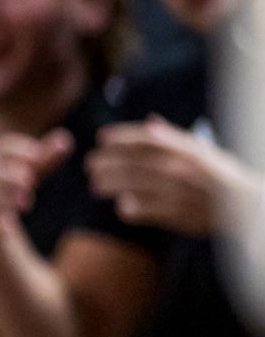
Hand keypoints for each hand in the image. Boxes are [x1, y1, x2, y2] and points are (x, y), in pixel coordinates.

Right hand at [0, 129, 73, 241]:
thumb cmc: (13, 205)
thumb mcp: (31, 181)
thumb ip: (45, 160)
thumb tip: (64, 138)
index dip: (18, 148)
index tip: (38, 155)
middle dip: (7, 172)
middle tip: (30, 181)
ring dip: (3, 196)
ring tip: (25, 203)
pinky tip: (10, 228)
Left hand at [88, 117, 260, 237]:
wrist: (245, 207)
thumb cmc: (221, 176)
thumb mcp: (203, 151)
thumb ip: (175, 139)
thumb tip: (151, 122)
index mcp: (187, 149)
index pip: (146, 138)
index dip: (121, 136)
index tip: (102, 138)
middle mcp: (179, 168)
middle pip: (132, 161)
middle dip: (106, 162)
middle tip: (91, 164)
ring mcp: (176, 191)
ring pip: (130, 185)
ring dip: (109, 184)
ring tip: (96, 185)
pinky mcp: (174, 214)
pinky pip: (141, 210)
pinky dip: (128, 208)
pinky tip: (122, 206)